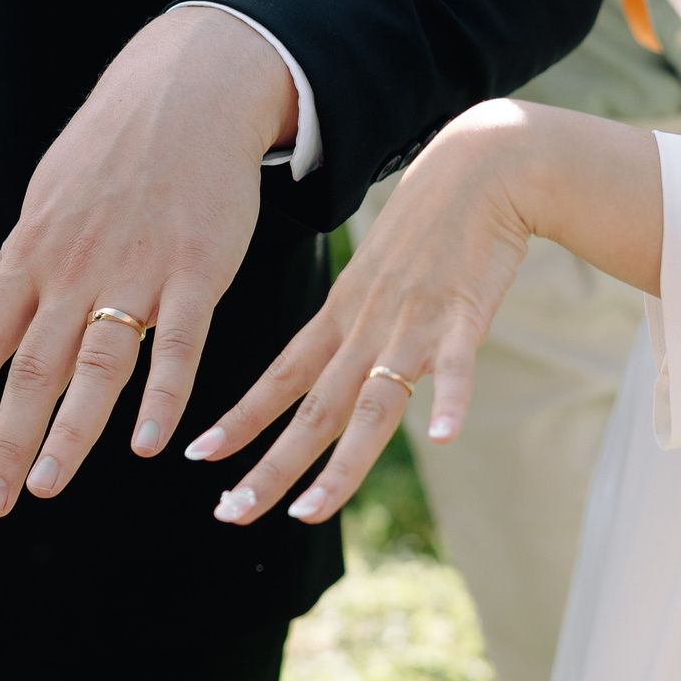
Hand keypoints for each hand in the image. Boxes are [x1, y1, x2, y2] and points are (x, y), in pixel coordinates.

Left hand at [0, 4, 298, 515]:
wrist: (188, 89)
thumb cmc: (111, 154)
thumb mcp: (44, 204)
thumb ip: (9, 272)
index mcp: (31, 256)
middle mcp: (74, 269)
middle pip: (33, 367)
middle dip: (6, 439)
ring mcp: (136, 270)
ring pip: (98, 363)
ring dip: (71, 431)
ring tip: (45, 485)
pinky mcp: (197, 268)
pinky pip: (180, 343)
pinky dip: (164, 395)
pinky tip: (149, 444)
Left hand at [192, 102, 539, 525]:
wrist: (481, 166)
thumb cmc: (430, 224)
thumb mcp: (374, 276)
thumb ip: (357, 326)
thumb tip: (336, 367)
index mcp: (340, 318)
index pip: (280, 379)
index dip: (240, 419)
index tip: (200, 457)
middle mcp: (365, 328)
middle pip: (313, 410)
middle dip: (270, 466)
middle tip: (228, 513)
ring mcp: (413, 324)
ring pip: (370, 406)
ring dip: (339, 464)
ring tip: (307, 513)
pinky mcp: (464, 315)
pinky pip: (455, 363)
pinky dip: (448, 398)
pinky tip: (443, 436)